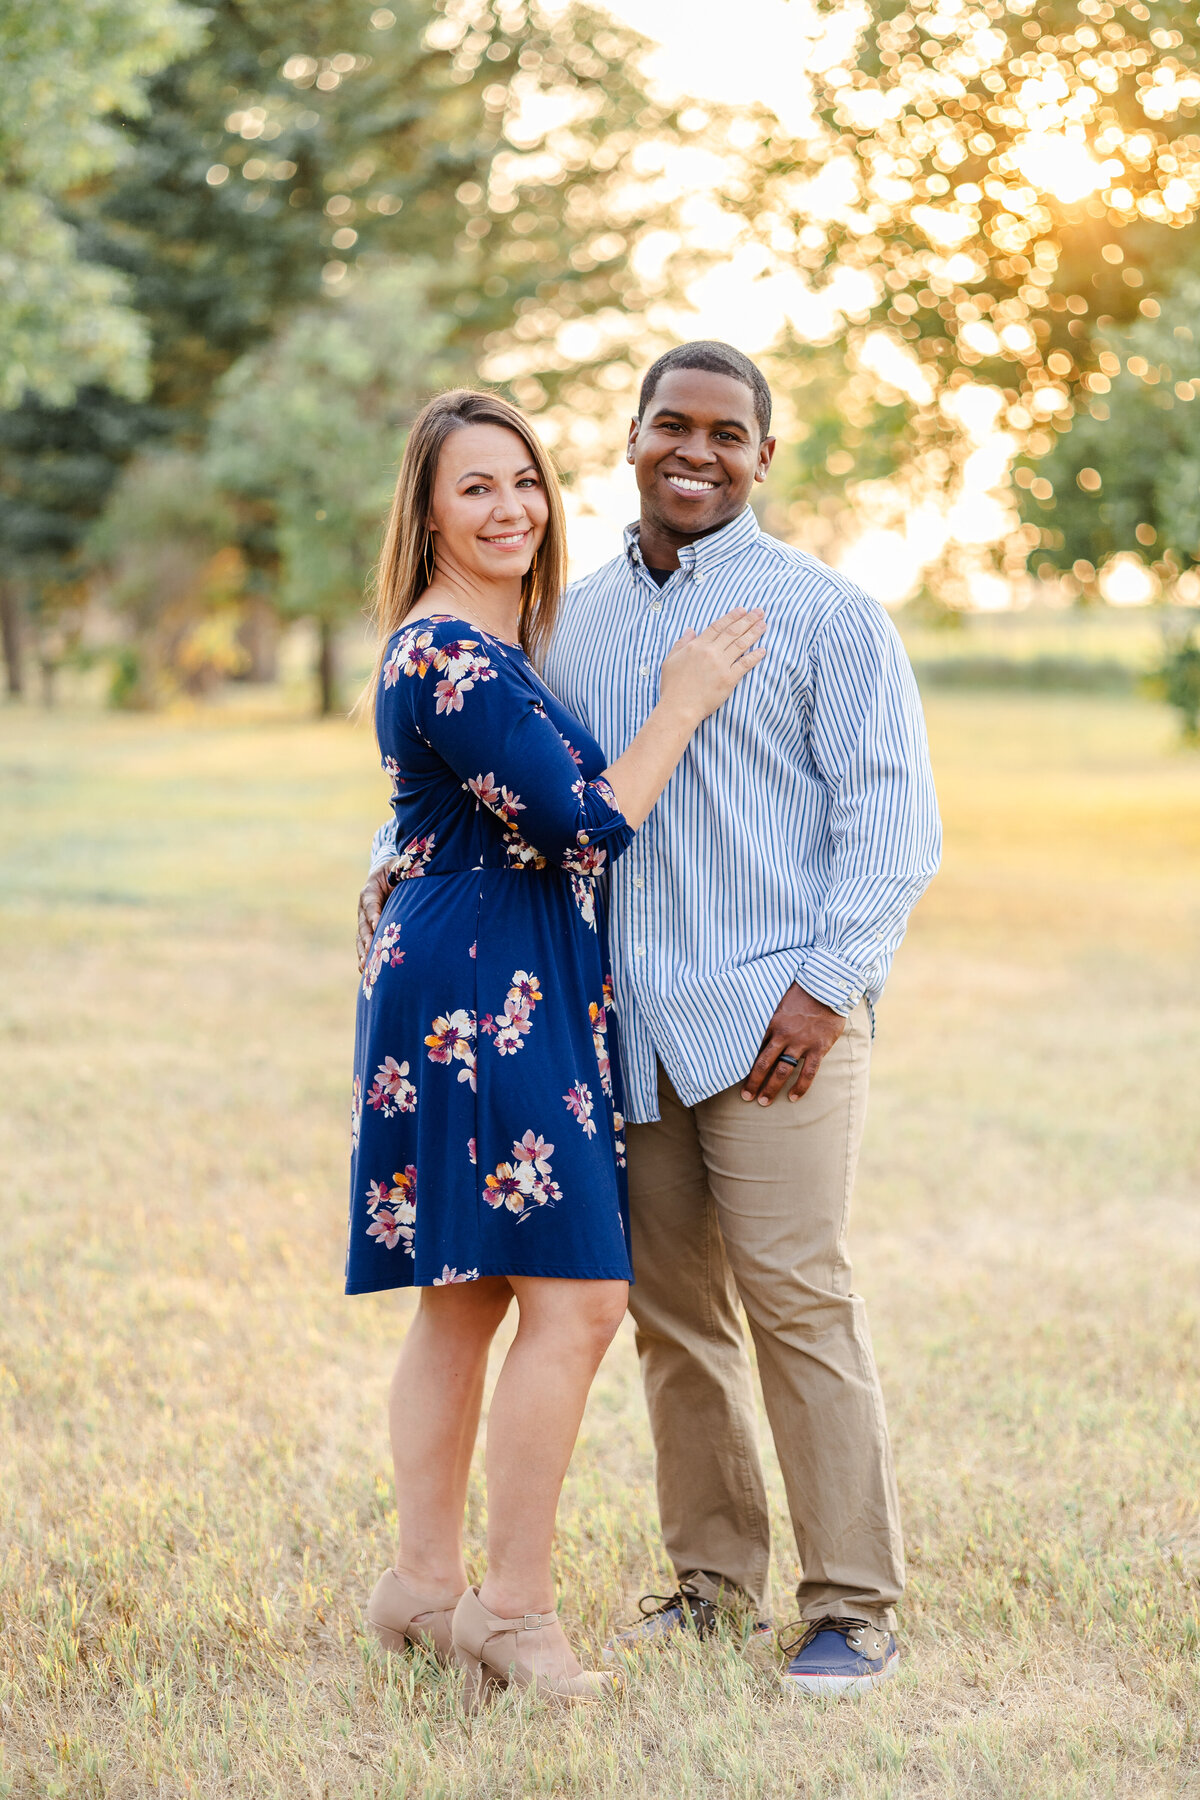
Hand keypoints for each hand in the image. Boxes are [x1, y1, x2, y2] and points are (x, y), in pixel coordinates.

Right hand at [356, 863, 394, 971]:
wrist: (391, 874)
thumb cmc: (399, 869)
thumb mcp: (401, 864)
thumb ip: (404, 869)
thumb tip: (414, 871)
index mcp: (370, 890)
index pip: (371, 903)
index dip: (374, 914)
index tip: (377, 925)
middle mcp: (364, 907)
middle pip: (363, 925)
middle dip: (367, 939)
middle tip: (372, 951)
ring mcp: (365, 920)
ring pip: (361, 938)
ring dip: (363, 952)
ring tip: (366, 967)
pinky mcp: (369, 931)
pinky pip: (364, 945)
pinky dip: (365, 958)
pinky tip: (367, 972)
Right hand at [658, 607, 765, 726]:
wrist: (679, 707)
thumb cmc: (672, 686)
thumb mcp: (670, 660)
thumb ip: (681, 643)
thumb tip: (690, 630)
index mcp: (697, 646)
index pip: (718, 626)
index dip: (732, 617)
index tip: (742, 610)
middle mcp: (710, 652)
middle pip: (733, 632)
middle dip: (748, 620)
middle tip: (759, 612)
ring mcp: (721, 665)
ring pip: (741, 644)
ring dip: (754, 633)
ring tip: (764, 625)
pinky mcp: (729, 679)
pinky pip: (745, 664)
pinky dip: (755, 656)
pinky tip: (763, 650)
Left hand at [741, 984, 846, 1105]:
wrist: (829, 987)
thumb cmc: (802, 992)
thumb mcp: (779, 999)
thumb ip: (768, 1014)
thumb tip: (750, 1020)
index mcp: (772, 1023)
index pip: (753, 1047)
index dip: (743, 1062)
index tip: (734, 1074)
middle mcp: (784, 1035)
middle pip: (763, 1063)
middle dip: (753, 1082)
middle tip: (746, 1096)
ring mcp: (801, 1043)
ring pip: (782, 1070)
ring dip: (771, 1088)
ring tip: (763, 1102)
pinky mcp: (818, 1048)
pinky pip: (808, 1072)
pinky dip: (801, 1087)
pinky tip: (793, 1098)